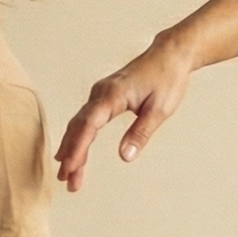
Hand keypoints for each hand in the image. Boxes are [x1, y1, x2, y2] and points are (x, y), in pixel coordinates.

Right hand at [55, 38, 194, 191]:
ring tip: (68, 174)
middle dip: (70, 154)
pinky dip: (79, 137)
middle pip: (78, 127)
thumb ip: (140, 133)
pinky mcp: (104, 96)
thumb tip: (125, 156)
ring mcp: (100, 93)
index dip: (77, 148)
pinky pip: (86, 119)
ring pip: (79, 123)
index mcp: (112, 95)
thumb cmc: (167, 79)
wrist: (170, 55)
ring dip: (72, 148)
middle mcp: (100, 93)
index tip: (69, 167)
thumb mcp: (159, 110)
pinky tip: (74, 151)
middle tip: (67, 181)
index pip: (88, 125)